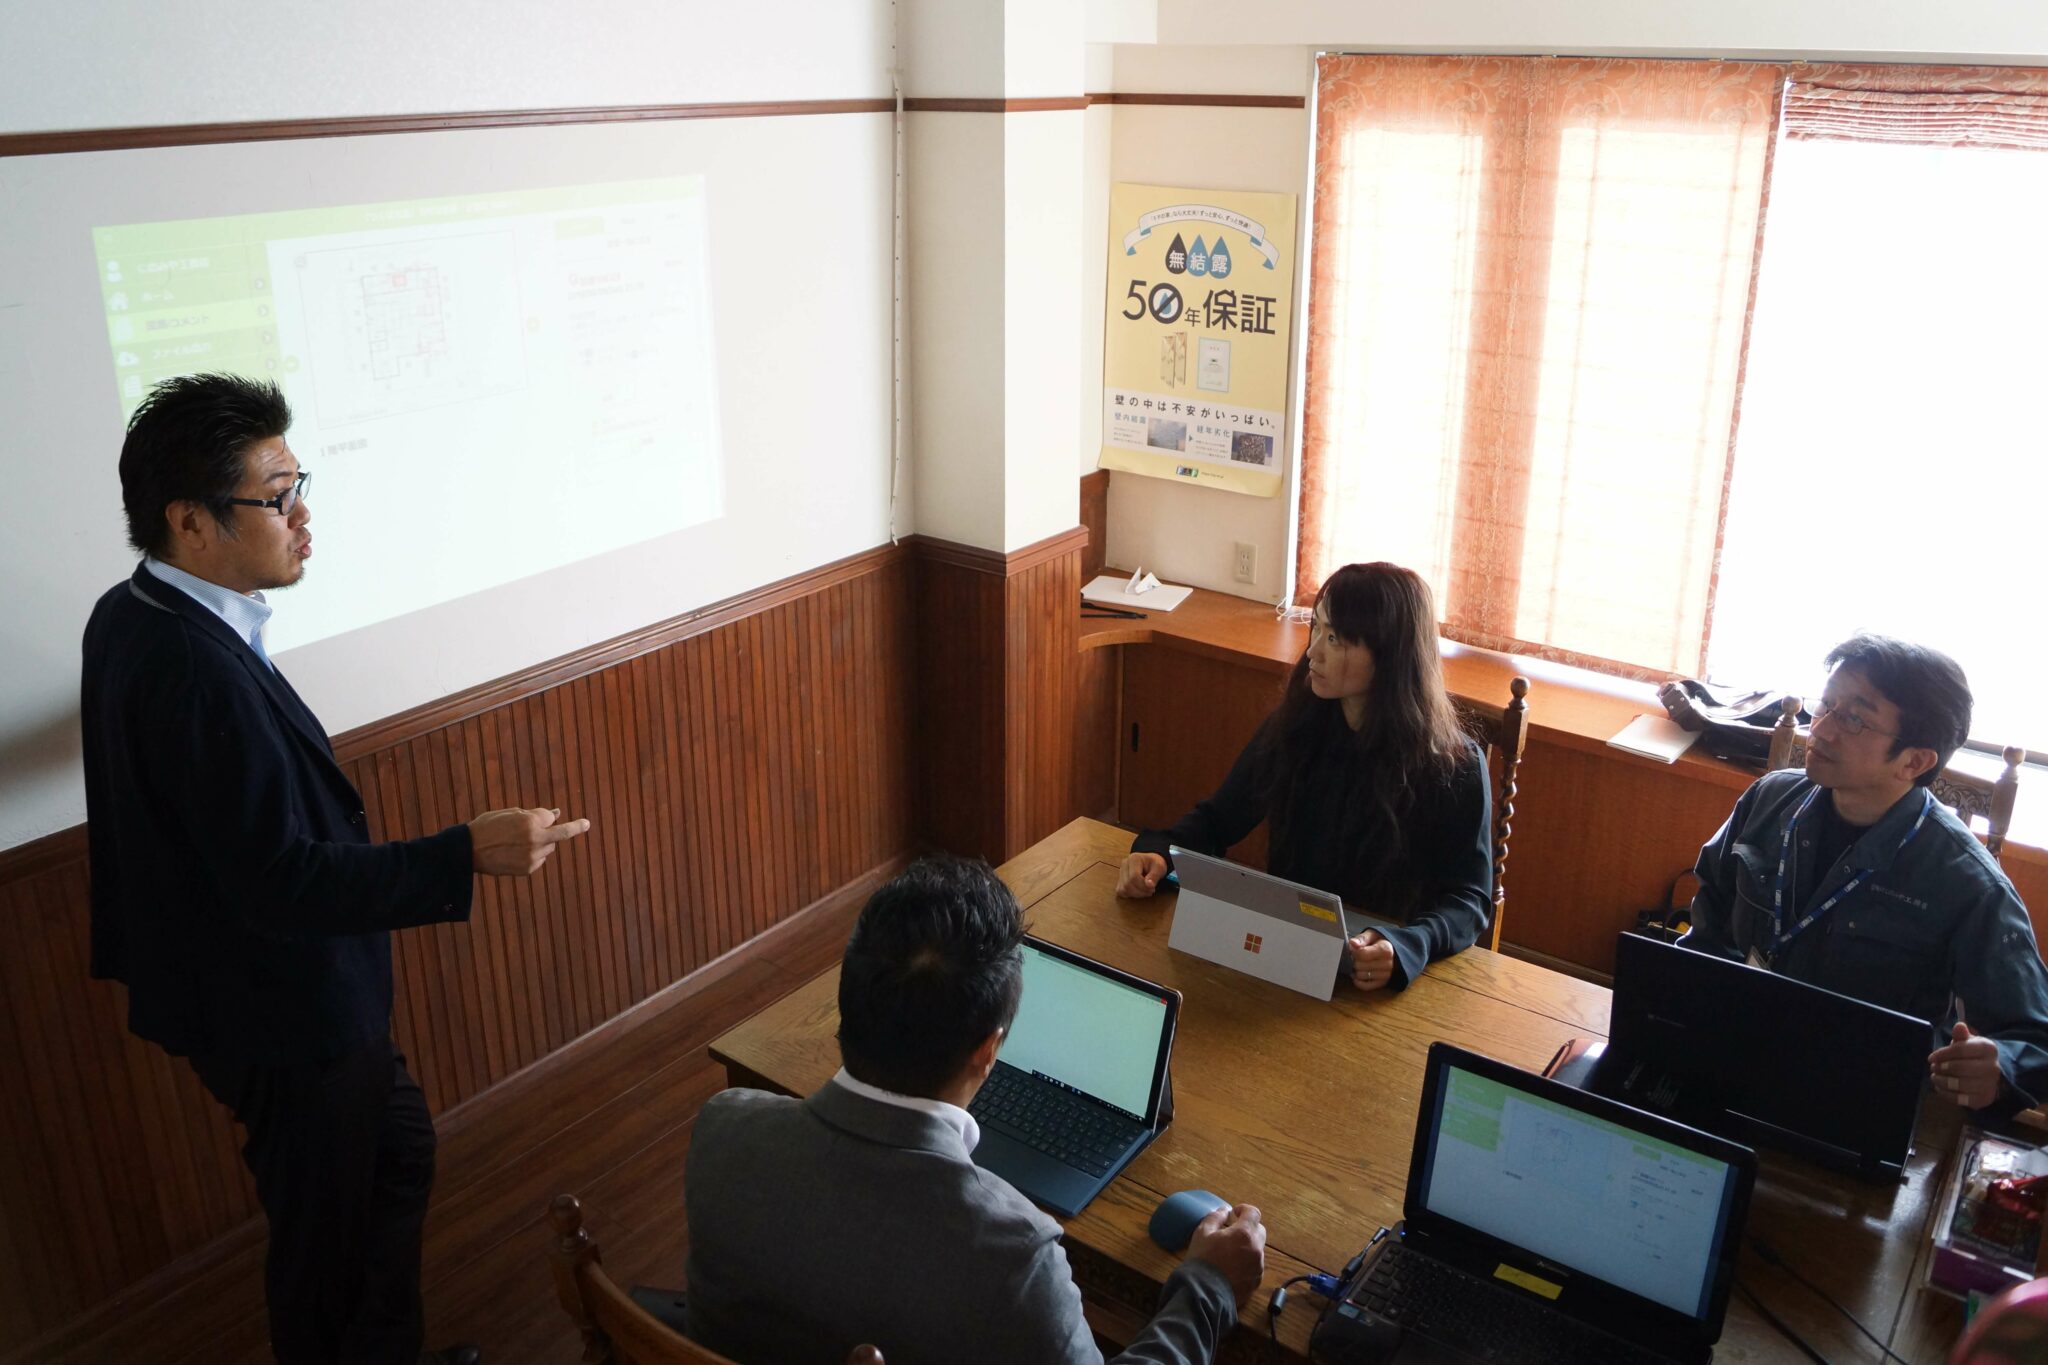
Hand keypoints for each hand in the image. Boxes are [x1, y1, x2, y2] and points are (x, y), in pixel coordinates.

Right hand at [469, 807, 591, 875]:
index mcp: (531, 822)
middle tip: (582, 825)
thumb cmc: (488, 826)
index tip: (583, 823)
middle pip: (558, 834)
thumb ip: (535, 814)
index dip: (552, 817)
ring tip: (516, 842)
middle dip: (566, 829)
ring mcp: (533, 856)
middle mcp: (535, 839)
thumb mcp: (510, 814)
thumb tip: (556, 814)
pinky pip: (539, 859)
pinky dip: (533, 855)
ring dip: (541, 842)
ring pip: (548, 847)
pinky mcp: (528, 869)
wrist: (468, 851)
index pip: (552, 819)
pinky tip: (514, 853)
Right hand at [1117, 852, 1168, 898]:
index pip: (1134, 877)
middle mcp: (1124, 864)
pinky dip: (1130, 894)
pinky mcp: (1120, 880)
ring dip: (1136, 894)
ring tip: (1146, 891)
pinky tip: (1139, 891)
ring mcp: (1120, 872)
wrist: (1151, 863)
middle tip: (1151, 891)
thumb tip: (1148, 885)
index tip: (1153, 888)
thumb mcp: (1160, 867)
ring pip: (1123, 889)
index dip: (1143, 886)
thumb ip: (1155, 875)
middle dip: (1141, 891)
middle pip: (1127, 884)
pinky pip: (1121, 891)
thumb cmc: (1155, 864)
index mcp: (1133, 859)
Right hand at [1186, 1202, 1265, 1306]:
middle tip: (1232, 1232)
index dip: (1244, 1210)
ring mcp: (1258, 1267)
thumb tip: (1225, 1210)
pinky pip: (1255, 1266)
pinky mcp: (1256, 1282)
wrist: (1204, 1294)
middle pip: (1259, 1230)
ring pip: (1257, 1249)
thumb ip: (1216, 1217)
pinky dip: (1247, 1262)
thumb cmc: (1202, 1260)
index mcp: (1244, 1234)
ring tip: (1230, 1253)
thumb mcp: (1203, 1233)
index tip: (1234, 1214)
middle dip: (1248, 1228)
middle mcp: (1256, 1249)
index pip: (1254, 1213)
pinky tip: (1232, 1268)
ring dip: (1247, 1246)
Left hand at [1347, 930, 1396, 991]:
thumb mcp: (1373, 935)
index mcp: (1386, 950)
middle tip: (1355, 957)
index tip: (1354, 949)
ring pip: (1361, 976)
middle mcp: (1387, 964)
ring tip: (1358, 964)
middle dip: (1354, 961)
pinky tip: (1357, 975)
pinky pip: (1365, 986)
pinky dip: (1358, 981)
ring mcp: (1385, 975)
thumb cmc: (1381, 942)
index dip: (1353, 951)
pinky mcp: (1382, 983)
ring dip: (1355, 970)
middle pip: (1360, 966)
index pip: (1361, 954)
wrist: (1395, 953)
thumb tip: (1352, 943)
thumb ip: (1362, 939)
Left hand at [1930, 1021, 2001, 1108]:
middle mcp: (1992, 1067)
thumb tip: (1959, 1025)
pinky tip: (1940, 1088)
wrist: (1991, 1076)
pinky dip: (1947, 1094)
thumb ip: (1961, 1035)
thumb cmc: (1974, 1056)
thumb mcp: (1969, 1042)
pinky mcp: (1984, 1099)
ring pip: (1960, 1084)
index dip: (1942, 1054)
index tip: (1931, 1058)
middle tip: (1933, 1068)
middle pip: (1960, 1068)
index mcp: (1988, 1049)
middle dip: (1942, 1068)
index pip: (1960, 1050)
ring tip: (1935, 1077)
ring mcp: (1990, 1085)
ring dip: (1942, 1081)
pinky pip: (1961, 1099)